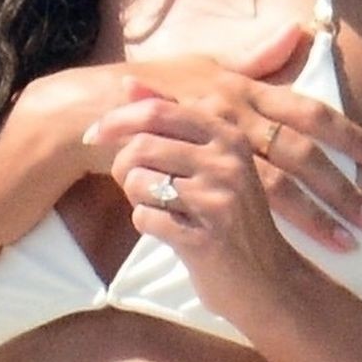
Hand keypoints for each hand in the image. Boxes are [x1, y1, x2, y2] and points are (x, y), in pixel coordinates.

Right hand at [79, 21, 361, 245]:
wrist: (99, 110)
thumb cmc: (159, 86)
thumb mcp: (210, 66)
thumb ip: (256, 58)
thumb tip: (296, 33)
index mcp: (249, 91)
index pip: (312, 114)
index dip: (351, 137)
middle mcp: (239, 115)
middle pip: (304, 155)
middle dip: (344, 188)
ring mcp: (216, 146)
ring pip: (279, 185)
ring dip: (316, 216)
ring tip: (348, 242)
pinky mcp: (194, 175)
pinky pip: (239, 203)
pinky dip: (265, 226)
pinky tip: (291, 250)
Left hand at [101, 98, 360, 325]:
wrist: (268, 280)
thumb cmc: (233, 216)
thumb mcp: (214, 159)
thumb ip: (172, 118)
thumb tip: (126, 82)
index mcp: (229, 136)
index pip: (158, 111)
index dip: (116, 120)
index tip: (93, 136)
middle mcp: (227, 161)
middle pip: (141, 147)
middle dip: (125, 169)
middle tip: (138, 186)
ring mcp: (219, 200)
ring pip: (139, 183)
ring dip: (138, 200)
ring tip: (164, 210)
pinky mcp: (205, 238)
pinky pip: (145, 219)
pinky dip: (150, 227)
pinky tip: (174, 232)